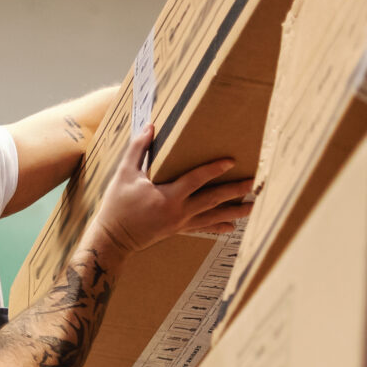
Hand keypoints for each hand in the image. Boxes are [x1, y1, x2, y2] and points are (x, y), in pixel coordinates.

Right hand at [86, 125, 253, 254]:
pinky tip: (232, 226)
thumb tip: (150, 127)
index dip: (214, 169)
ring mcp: (180, 224)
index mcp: (168, 197)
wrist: (113, 239)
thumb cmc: (117, 206)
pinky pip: (203, 228)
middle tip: (254, 183)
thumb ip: (138, 149)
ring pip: (213, 216)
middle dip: (235, 191)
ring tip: (252, 206)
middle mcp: (179, 212)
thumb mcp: (124, 175)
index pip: (197, 180)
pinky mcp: (178, 231)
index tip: (231, 161)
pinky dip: (218, 227)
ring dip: (234, 211)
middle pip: (213, 200)